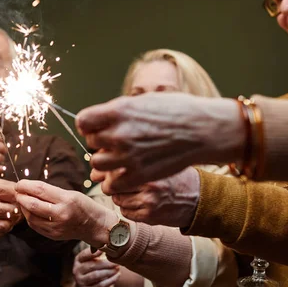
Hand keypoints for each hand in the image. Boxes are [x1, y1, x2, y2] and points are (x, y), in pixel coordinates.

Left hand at [15, 179, 114, 245]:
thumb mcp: (70, 193)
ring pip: (30, 217)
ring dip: (23, 207)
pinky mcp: (53, 236)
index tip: (20, 183)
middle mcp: (61, 214)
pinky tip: (30, 211)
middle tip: (17, 191)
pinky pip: (35, 226)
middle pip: (32, 204)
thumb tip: (29, 188)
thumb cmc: (83, 206)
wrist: (95, 226)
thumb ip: (50, 191)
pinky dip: (29, 217)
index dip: (26, 185)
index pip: (40, 190)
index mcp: (66, 200)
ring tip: (23, 201)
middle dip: (21, 196)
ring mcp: (56, 227)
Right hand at [73, 248, 119, 286]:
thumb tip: (108, 245)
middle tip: (117, 262)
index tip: (105, 249)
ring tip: (117, 268)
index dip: (95, 252)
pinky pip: (100, 285)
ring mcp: (81, 281)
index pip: (85, 255)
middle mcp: (77, 270)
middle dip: (107, 263)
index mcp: (78, 260)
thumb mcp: (89, 260)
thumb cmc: (90, 269)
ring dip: (109, 272)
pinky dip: (110, 280)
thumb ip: (96, 253)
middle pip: (93, 266)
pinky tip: (117, 276)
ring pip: (96, 276)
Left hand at [76, 93, 241, 190]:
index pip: (83, 121)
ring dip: (106, 162)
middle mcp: (120, 133)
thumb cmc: (177, 111)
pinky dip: (115, 182)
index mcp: (119, 111)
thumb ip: (119, 112)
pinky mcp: (139, 176)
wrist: (204, 130)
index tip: (97, 127)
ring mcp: (129, 157)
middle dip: (101, 142)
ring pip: (97, 164)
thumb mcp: (143, 101)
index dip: (89, 124)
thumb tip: (101, 120)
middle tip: (116, 142)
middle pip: (91, 142)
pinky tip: (125, 174)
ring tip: (120, 158)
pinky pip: (112, 185)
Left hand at [108, 167, 199, 227]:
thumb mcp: (160, 161)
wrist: (200, 198)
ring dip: (120, 196)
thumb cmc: (178, 176)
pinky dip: (127, 208)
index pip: (115, 169)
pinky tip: (138, 202)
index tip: (109, 171)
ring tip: (133, 192)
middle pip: (113, 185)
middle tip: (121, 182)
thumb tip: (102, 162)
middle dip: (113, 184)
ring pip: (117, 200)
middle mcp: (149, 185)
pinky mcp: (150, 217)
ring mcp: (149, 203)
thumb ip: (134, 160)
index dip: (108, 171)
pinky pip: (126, 213)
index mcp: (151, 168)